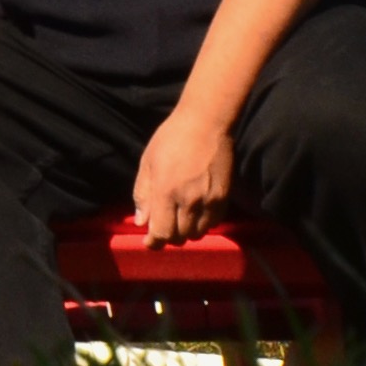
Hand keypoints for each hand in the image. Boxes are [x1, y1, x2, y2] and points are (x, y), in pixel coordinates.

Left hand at [133, 105, 233, 245]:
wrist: (206, 123)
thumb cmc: (171, 139)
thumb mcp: (148, 162)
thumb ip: (143, 194)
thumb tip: (140, 222)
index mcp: (166, 191)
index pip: (161, 232)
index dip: (153, 242)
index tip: (149, 242)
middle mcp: (189, 201)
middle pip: (179, 237)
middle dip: (168, 236)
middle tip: (163, 225)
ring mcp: (209, 201)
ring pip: (197, 234)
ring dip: (186, 232)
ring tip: (179, 219)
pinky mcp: (224, 198)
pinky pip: (213, 224)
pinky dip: (202, 224)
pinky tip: (195, 213)